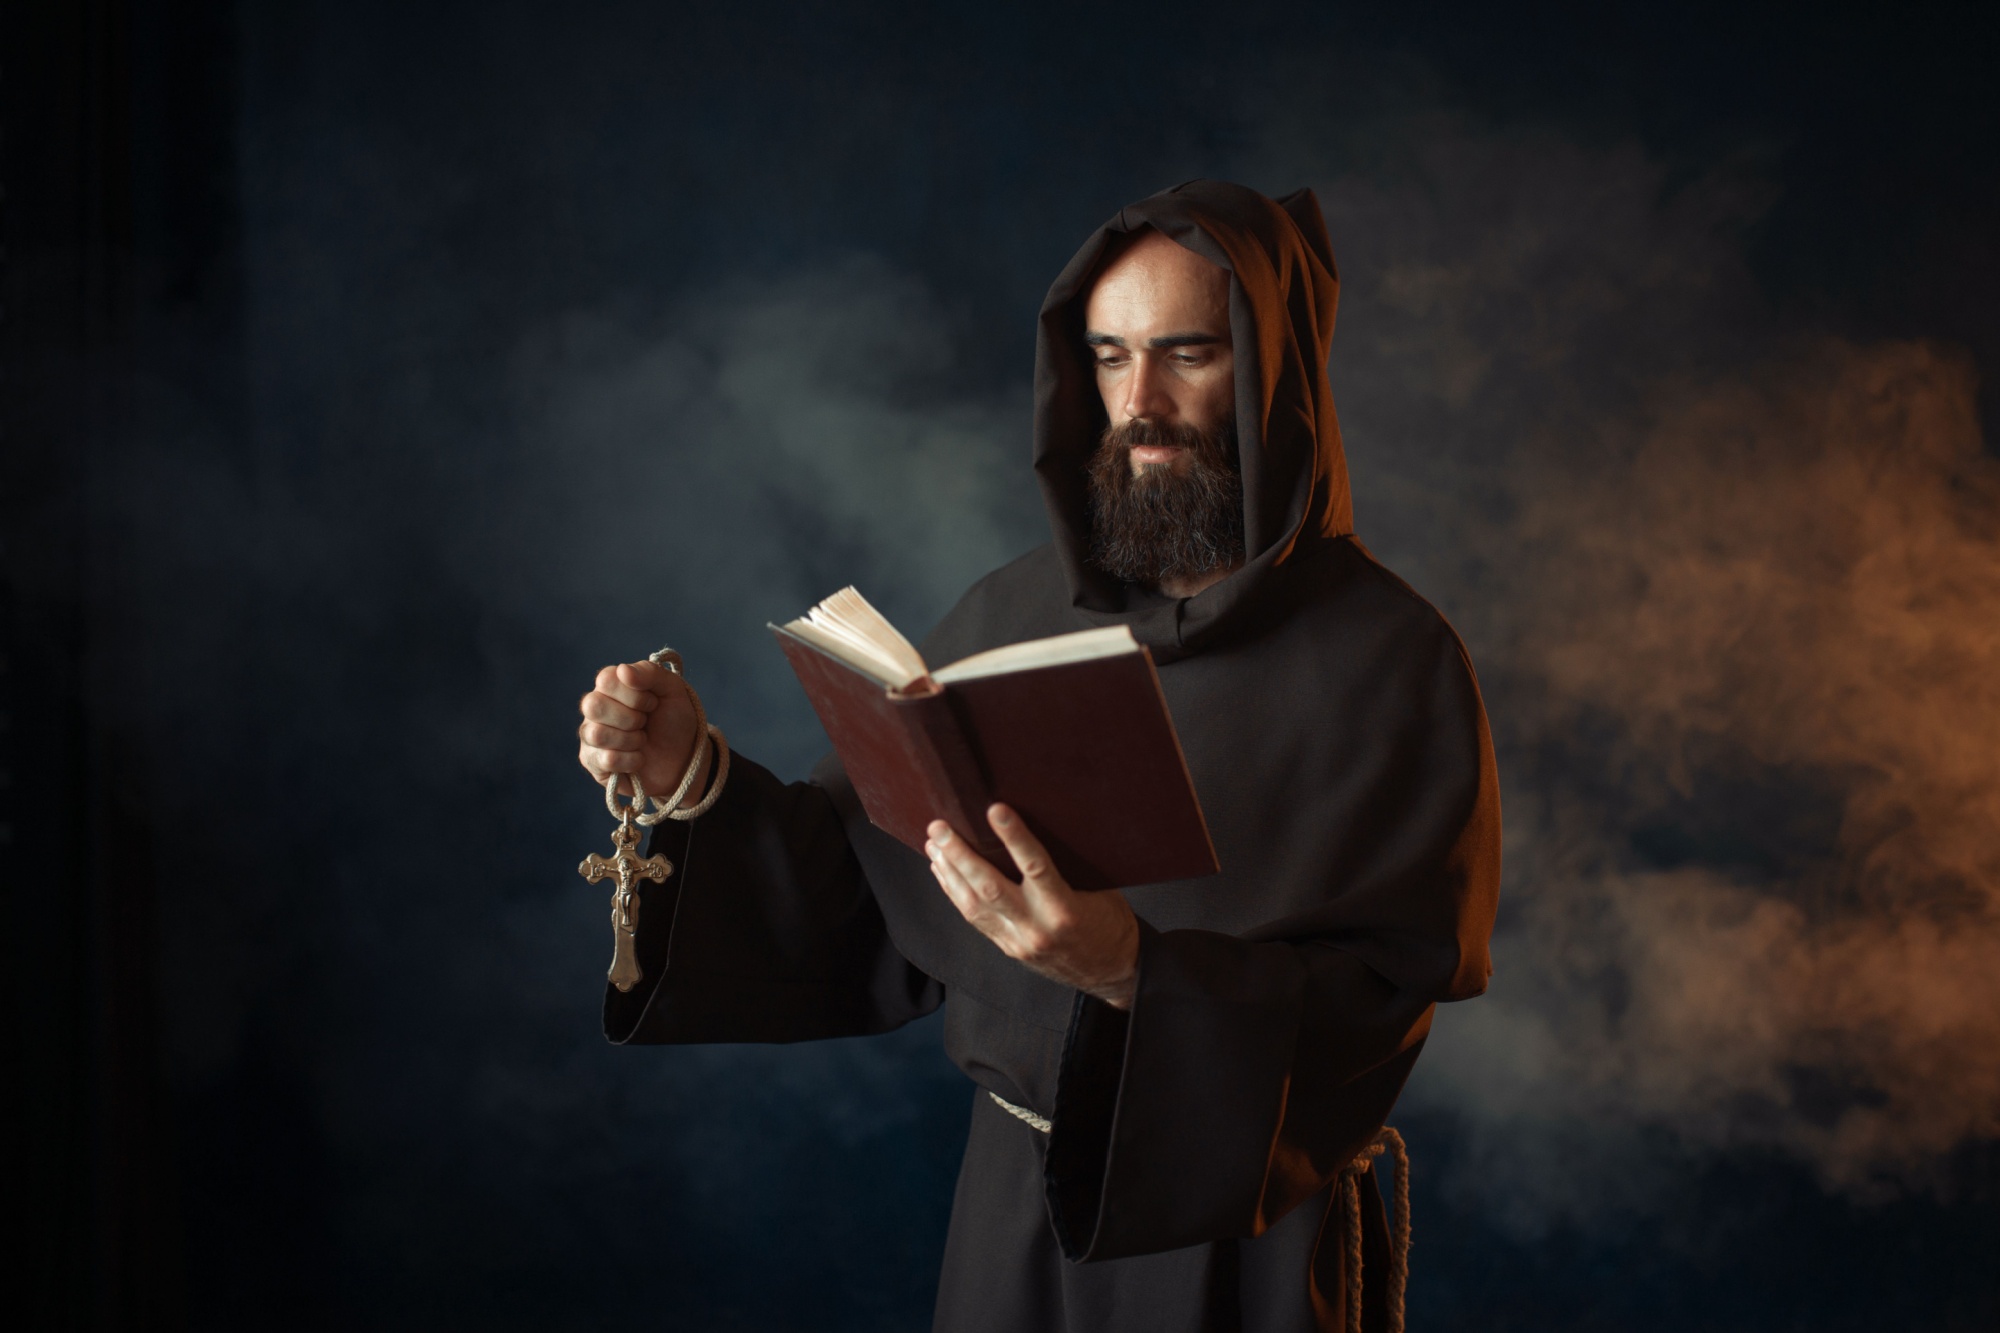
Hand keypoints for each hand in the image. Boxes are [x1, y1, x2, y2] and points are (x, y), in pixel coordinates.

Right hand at [577, 660, 711, 801]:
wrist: (683, 757)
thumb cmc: (674, 719)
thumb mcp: (671, 689)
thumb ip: (649, 673)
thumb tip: (623, 670)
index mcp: (610, 684)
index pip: (605, 680)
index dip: (634, 695)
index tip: (653, 703)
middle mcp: (594, 707)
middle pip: (593, 706)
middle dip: (631, 718)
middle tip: (646, 723)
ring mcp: (590, 735)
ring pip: (597, 734)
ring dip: (631, 740)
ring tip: (642, 740)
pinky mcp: (592, 762)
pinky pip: (606, 760)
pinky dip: (631, 760)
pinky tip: (639, 758)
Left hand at [926, 805, 1140, 1008]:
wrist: (1112, 971)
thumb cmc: (1109, 923)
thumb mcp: (1098, 890)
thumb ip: (1067, 867)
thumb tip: (1040, 827)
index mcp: (1065, 909)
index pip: (1034, 867)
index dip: (1013, 836)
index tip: (994, 809)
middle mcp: (1037, 928)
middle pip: (989, 887)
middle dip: (960, 855)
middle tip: (940, 828)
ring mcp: (1018, 941)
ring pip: (973, 905)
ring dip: (949, 872)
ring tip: (934, 845)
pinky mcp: (1008, 947)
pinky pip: (975, 918)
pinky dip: (955, 892)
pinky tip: (944, 872)